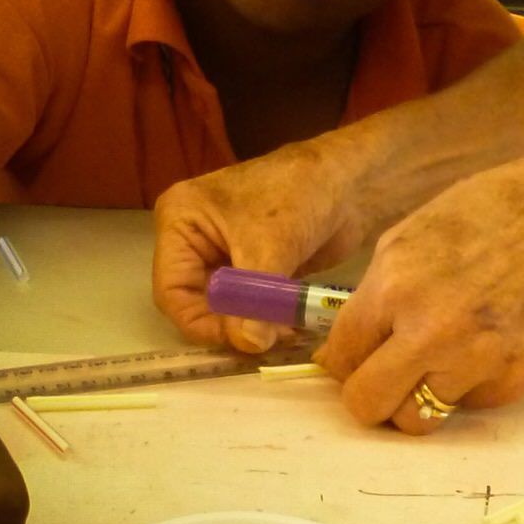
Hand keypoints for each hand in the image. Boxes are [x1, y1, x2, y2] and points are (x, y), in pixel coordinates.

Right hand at [152, 134, 370, 350]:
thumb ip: (254, 299)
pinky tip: (288, 327)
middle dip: (229, 324)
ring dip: (251, 324)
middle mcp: (194, 239)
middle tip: (265, 341)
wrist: (351, 178)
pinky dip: (264, 317)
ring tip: (284, 333)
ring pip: (224, 306)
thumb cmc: (301, 193)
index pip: (172, 289)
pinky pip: (248, 302)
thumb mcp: (271, 245)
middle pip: (197, 301)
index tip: (237, 339)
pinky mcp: (253, 264)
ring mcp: (224, 252)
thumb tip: (249, 345)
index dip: (201, 321)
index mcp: (180, 221)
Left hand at [316, 149, 523, 431]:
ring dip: (425, 396)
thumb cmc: (485, 216)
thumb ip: (373, 298)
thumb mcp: (409, 238)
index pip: (340, 359)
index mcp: (394, 287)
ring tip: (448, 360)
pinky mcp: (515, 378)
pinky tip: (491, 344)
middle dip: (375, 394)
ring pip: (418, 419)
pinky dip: (474, 385)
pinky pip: (471, 406)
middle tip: (395, 377)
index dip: (348, 361)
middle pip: (367, 405)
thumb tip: (338, 355)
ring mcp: (476, 358)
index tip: (364, 358)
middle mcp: (430, 330)